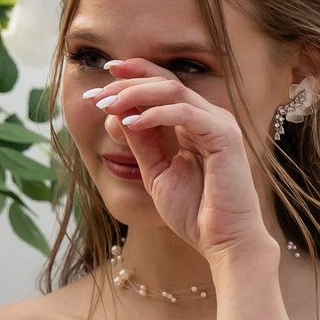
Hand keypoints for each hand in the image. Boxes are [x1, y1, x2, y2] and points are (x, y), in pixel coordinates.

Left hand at [85, 61, 273, 264]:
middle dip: (126, 83)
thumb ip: (141, 142)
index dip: (132, 77)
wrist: (223, 242)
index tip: (98, 83)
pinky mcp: (225, 136)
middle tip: (95, 95)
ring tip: (107, 106)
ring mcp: (219, 123)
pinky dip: (155, 114)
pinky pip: (185, 113)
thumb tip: (118, 113)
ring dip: (135, 94)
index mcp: (194, 123)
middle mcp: (208, 117)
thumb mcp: (156, 172)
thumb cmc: (194, 212)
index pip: (162, 86)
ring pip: (173, 90)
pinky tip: (130, 123)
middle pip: (164, 81)